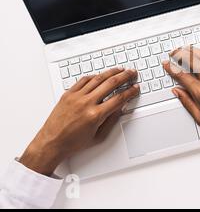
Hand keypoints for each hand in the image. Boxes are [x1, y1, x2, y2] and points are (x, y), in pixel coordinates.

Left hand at [20, 68, 138, 175]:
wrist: (51, 142)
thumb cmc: (72, 142)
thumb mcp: (98, 136)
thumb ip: (111, 120)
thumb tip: (120, 108)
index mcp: (95, 115)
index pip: (119, 99)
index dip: (130, 92)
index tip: (135, 88)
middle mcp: (86, 103)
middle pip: (111, 84)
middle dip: (124, 77)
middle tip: (131, 73)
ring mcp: (76, 97)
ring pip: (98, 78)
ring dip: (111, 72)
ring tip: (120, 69)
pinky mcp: (68, 94)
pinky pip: (83, 80)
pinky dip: (94, 76)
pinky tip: (100, 75)